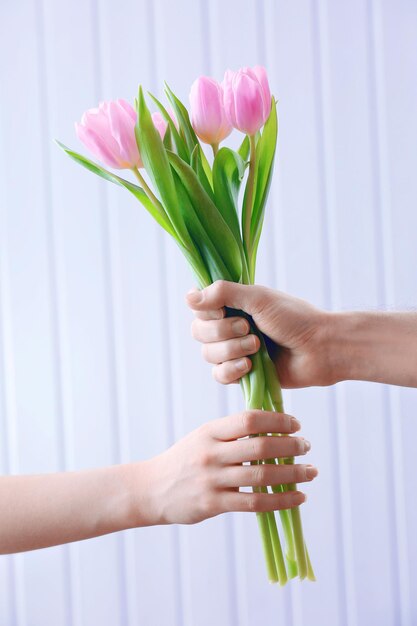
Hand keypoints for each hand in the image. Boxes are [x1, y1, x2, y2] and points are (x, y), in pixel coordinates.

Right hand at [143, 410, 316, 524]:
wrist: (151, 489)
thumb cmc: (184, 460)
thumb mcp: (202, 437)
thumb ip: (231, 433)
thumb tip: (272, 429)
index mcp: (210, 432)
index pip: (249, 419)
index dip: (277, 420)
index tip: (295, 424)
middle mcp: (211, 453)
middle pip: (259, 446)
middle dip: (290, 446)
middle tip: (307, 446)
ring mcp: (212, 480)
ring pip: (261, 475)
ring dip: (293, 473)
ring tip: (310, 472)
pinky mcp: (214, 504)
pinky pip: (255, 502)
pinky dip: (281, 500)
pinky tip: (298, 497)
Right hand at [186, 280, 331, 387]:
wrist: (320, 348)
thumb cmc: (294, 318)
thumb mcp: (258, 298)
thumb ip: (223, 293)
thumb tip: (189, 297)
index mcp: (233, 304)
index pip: (199, 308)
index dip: (207, 311)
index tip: (223, 310)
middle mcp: (230, 326)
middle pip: (199, 332)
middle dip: (221, 332)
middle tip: (249, 328)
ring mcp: (235, 350)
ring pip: (208, 354)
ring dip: (231, 350)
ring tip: (256, 347)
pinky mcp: (242, 373)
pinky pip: (219, 375)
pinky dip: (232, 370)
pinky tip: (250, 366)